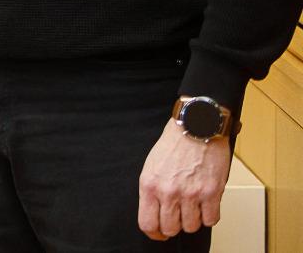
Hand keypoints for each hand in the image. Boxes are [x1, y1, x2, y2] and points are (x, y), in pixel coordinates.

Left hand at [138, 119, 230, 239]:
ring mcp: (190, 194)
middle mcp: (168, 192)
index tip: (160, 233)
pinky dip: (210, 215)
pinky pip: (211, 220)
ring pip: (192, 226)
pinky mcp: (211, 193)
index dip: (155, 233)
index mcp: (149, 185)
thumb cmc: (174, 144)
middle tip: (179, 216)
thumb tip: (156, 213)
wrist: (196, 127)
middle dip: (175, 226)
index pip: (148, 224)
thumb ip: (152, 191)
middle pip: (171, 229)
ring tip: (193, 205)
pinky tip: (206, 204)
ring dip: (193, 219)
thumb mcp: (151, 167)